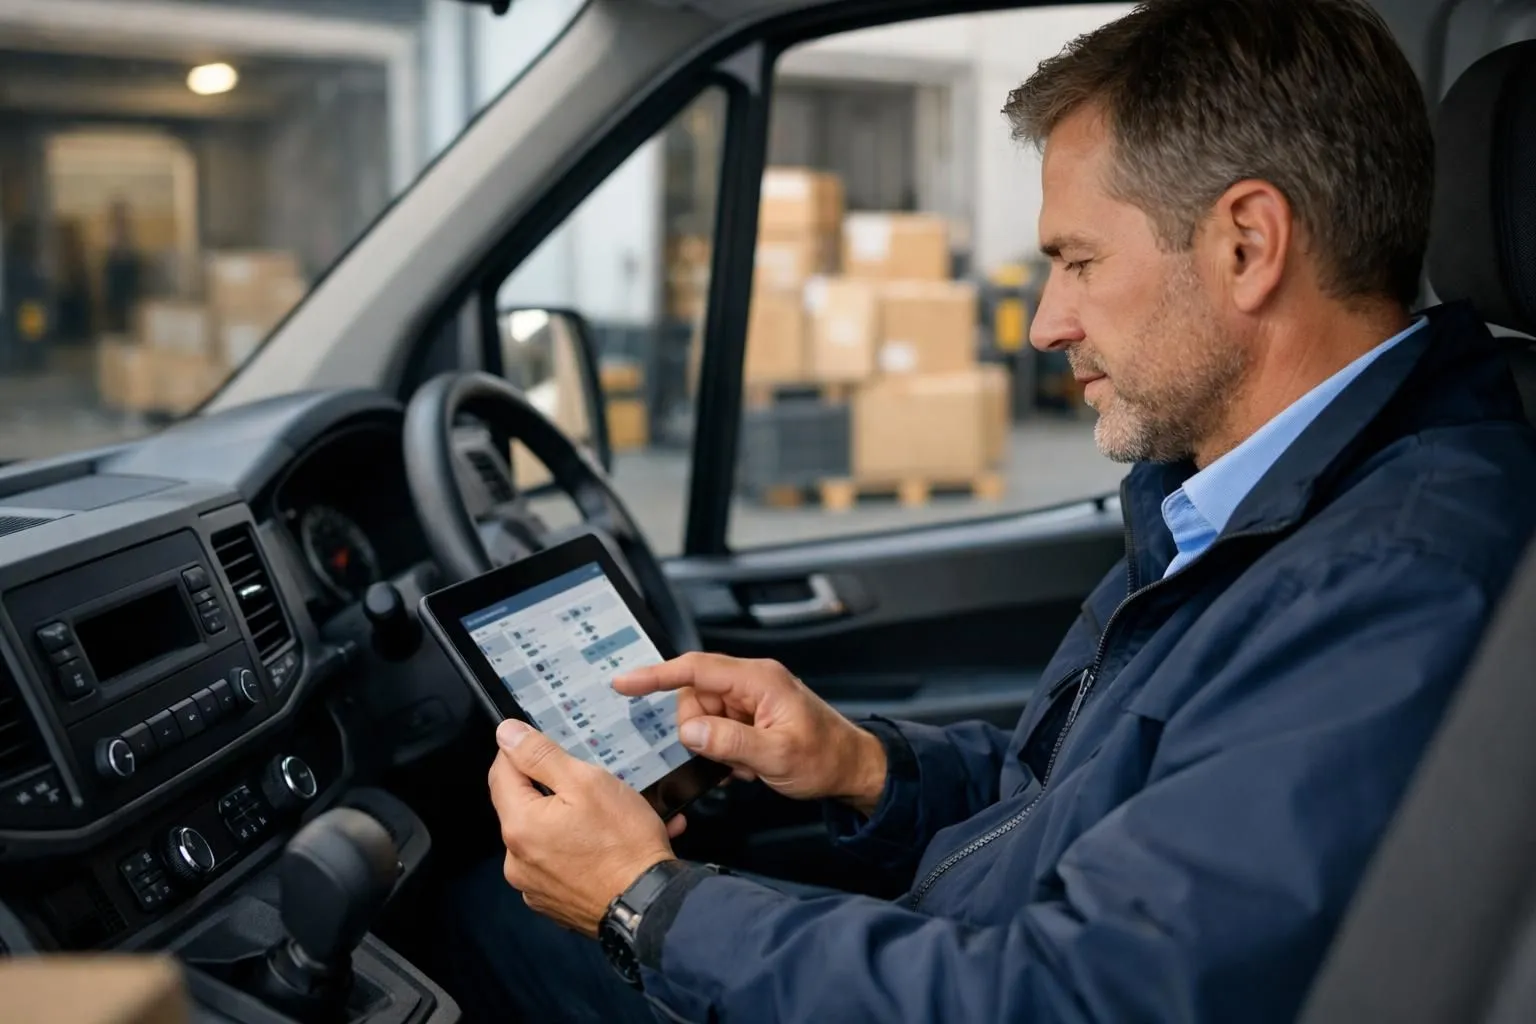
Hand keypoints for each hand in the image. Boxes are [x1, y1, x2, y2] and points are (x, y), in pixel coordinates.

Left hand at [487, 719, 683, 936]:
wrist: (650, 907)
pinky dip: (585, 850)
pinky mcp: (556, 903)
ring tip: (621, 818)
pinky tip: (618, 845)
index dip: (522, 751)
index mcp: (518, 826)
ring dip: (576, 822)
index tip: (548, 747)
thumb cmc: (623, 843)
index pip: (501, 772)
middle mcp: (516, 860)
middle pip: (526, 806)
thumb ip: (540, 755)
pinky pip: (563, 863)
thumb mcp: (585, 782)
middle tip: (598, 787)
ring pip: (548, 835)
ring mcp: (535, 886)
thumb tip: (506, 734)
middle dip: (558, 790)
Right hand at [614, 653, 887, 815]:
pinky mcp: (751, 715)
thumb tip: (690, 731)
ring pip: (703, 716)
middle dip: (701, 731)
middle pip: (694, 697)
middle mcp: (753, 682)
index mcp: (759, 680)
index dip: (655, 675)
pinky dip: (725, 749)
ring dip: (716, 744)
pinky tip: (749, 763)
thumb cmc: (826, 758)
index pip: (695, 670)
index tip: (624, 683)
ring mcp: (752, 698)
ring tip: (747, 762)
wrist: (852, 769)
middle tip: (731, 757)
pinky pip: (718, 727)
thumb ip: (730, 742)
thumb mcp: (777, 756)